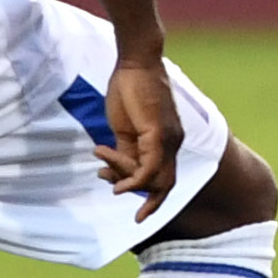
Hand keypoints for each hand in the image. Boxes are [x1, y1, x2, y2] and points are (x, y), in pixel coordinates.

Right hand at [97, 55, 183, 218]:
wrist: (134, 63)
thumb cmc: (129, 89)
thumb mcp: (125, 127)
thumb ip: (125, 149)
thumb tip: (117, 170)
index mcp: (168, 140)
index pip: (164, 176)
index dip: (153, 195)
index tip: (138, 209)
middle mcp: (174, 142)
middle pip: (166, 184)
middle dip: (152, 204)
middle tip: (134, 214)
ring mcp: (169, 139)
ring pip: (155, 179)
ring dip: (127, 182)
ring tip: (103, 173)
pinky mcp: (159, 135)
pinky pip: (149, 168)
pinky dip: (133, 180)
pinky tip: (116, 182)